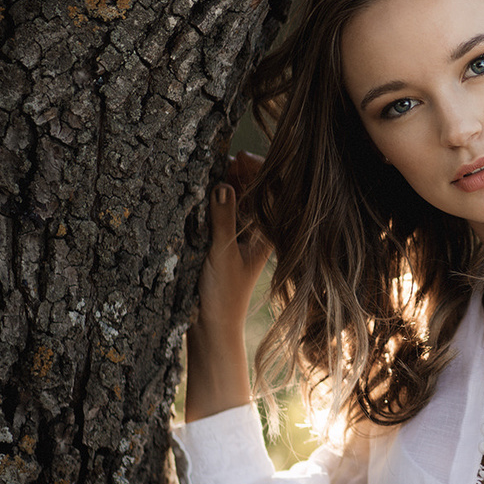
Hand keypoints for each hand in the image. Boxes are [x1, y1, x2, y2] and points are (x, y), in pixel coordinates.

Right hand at [194, 151, 271, 339]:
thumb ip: (223, 220)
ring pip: (241, 196)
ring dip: (230, 181)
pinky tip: (208, 189)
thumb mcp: (222, 253)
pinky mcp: (227, 238)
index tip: (240, 158)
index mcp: (270, 233)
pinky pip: (227, 209)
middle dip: (244, 171)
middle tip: (226, 161)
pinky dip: (219, 196)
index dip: (261, 169)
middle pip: (259, 189)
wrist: (212, 325)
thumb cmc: (223, 294)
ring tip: (216, 169)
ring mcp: (244, 233)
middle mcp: (261, 230)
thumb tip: (223, 186)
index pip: (275, 191)